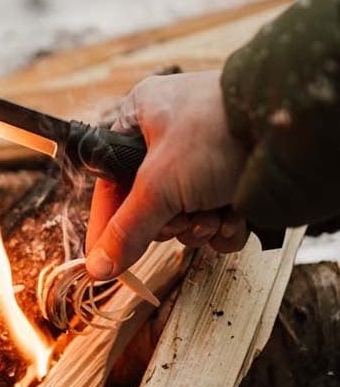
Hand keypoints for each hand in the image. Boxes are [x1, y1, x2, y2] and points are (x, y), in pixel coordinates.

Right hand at [85, 71, 249, 279]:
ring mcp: (204, 159)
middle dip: (169, 222)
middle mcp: (170, 138)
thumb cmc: (216, 134)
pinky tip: (235, 214)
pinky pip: (216, 218)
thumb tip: (98, 268)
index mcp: (141, 119)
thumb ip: (127, 230)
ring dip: (199, 226)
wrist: (288, 130)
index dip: (109, 222)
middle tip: (180, 218)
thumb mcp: (159, 184)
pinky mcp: (235, 178)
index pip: (111, 182)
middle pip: (150, 206)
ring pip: (185, 217)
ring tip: (214, 214)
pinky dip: (225, 226)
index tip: (104, 258)